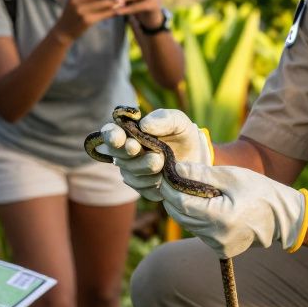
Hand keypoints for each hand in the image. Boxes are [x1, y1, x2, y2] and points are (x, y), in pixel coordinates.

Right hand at [54, 0, 122, 42]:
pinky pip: (104, 14)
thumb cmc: (73, 12)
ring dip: (116, 0)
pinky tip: (120, 8)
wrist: (64, 31)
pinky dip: (114, 10)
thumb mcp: (75, 0)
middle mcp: (76, 1)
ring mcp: (82, 12)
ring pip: (104, 3)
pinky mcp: (88, 21)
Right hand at [96, 109, 211, 200]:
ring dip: (145, 167)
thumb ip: (164, 118)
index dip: (110, 136)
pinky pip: (142, 187)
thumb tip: (144, 125)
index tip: (119, 137)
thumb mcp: (179, 122)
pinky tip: (164, 177)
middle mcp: (125, 153)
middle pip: (118, 155)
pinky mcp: (142, 188)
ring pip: (130, 172)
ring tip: (162, 162)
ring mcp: (132, 171)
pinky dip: (153, 182)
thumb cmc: (182, 136)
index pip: (110, 133)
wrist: (197, 160)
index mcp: (129, 132)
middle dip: (129, 153)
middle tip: (140, 149)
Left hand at [160, 163, 307, 258]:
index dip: (169, 189)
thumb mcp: (231, 176)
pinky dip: (197, 220)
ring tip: (190, 191)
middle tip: (172, 181)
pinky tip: (207, 207)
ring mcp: (219, 247)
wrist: (283, 218)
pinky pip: (200, 233)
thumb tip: (175, 168)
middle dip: (173, 198)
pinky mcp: (221, 251)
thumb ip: (201, 174)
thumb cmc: (259, 191)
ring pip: (188, 226)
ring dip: (184, 209)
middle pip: (181, 216)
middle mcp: (217, 237)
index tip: (165, 176)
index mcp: (221, 217)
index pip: (182, 203)